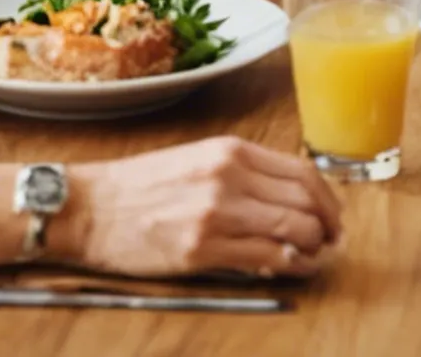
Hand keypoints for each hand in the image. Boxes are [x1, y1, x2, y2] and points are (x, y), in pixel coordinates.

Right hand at [54, 136, 345, 278]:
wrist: (88, 208)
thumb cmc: (138, 188)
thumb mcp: (197, 161)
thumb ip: (243, 175)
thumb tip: (289, 200)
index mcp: (230, 152)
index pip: (303, 173)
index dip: (328, 200)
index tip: (333, 217)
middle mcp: (229, 177)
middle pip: (305, 202)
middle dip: (326, 228)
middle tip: (329, 244)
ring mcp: (217, 213)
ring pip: (293, 230)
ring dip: (312, 249)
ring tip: (311, 259)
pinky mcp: (202, 248)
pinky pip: (265, 259)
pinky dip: (287, 266)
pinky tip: (288, 269)